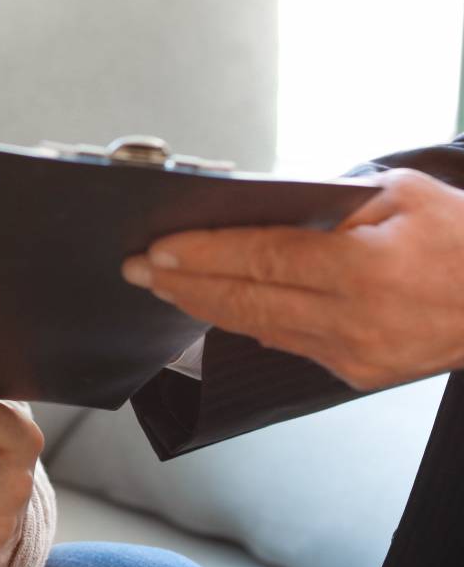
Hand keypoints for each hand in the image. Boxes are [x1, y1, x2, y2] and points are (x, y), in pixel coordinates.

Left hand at [122, 168, 463, 390]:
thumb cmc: (463, 238)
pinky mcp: (356, 372)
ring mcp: (355, 353)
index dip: (203, 255)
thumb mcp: (403, 194)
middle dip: (181, 284)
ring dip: (203, 305)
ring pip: (258, 327)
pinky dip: (247, 321)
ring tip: (161, 285)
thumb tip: (261, 206)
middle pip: (246, 300)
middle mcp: (356, 318)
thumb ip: (331, 200)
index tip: (157, 250)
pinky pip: (286, 342)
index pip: (262, 259)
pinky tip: (213, 306)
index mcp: (366, 268)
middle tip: (135, 270)